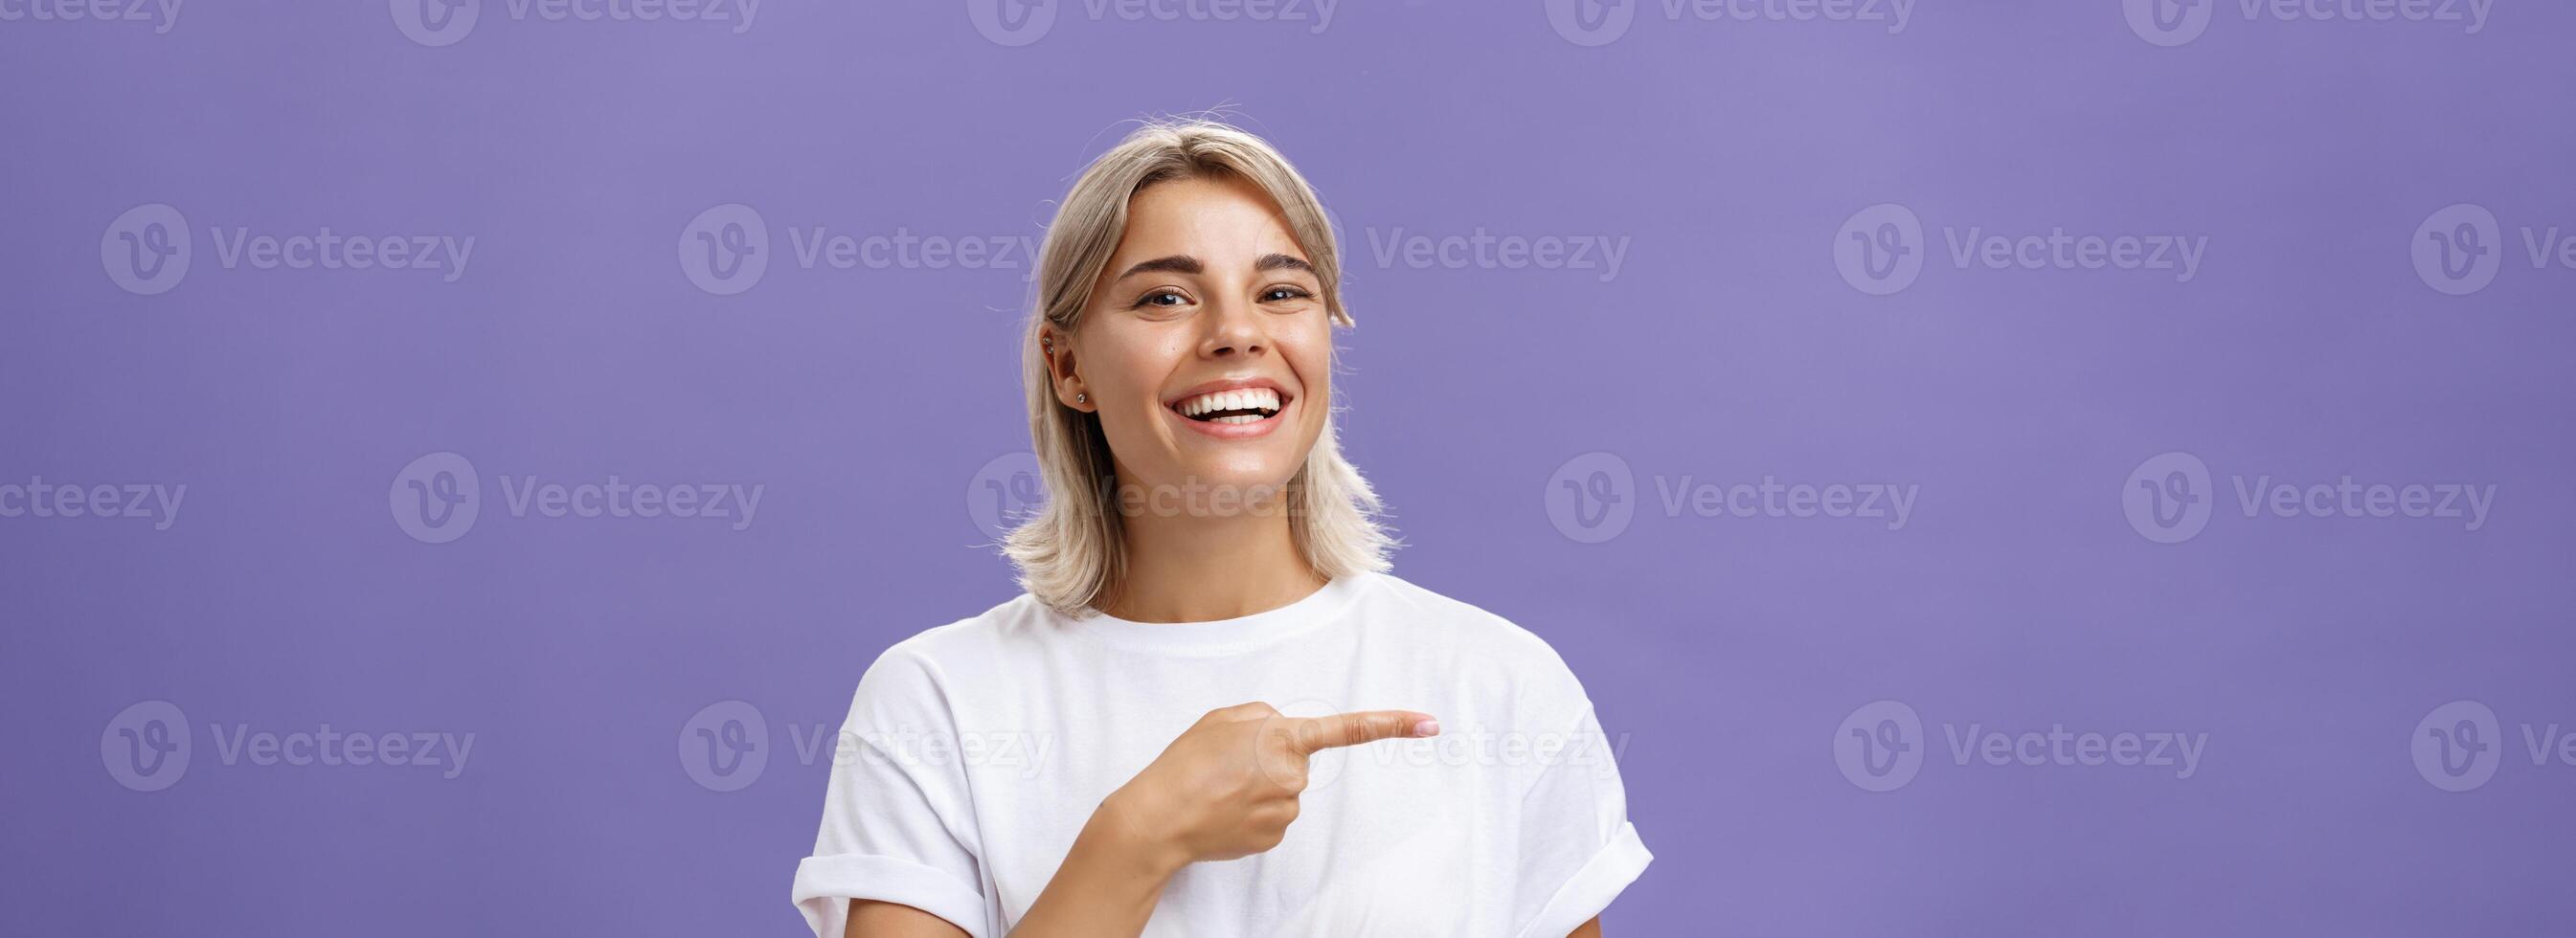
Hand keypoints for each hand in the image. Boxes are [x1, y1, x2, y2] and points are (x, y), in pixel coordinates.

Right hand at [1105, 702, 1438, 864]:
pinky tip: (1224, 810)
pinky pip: (1273, 815)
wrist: (1160, 819)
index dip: (1392, 724)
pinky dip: (1252, 811)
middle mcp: (1293, 775)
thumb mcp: (1223, 718)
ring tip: (1220, 787)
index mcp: (1282, 736)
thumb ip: (1263, 718)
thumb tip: (1284, 737)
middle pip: (1295, 759)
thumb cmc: (1186, 763)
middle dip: (1269, 757)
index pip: (1347, 729)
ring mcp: (1287, 809)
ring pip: (1283, 789)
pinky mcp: (1275, 836)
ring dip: (1258, 785)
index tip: (1429, 724)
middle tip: (1227, 762)